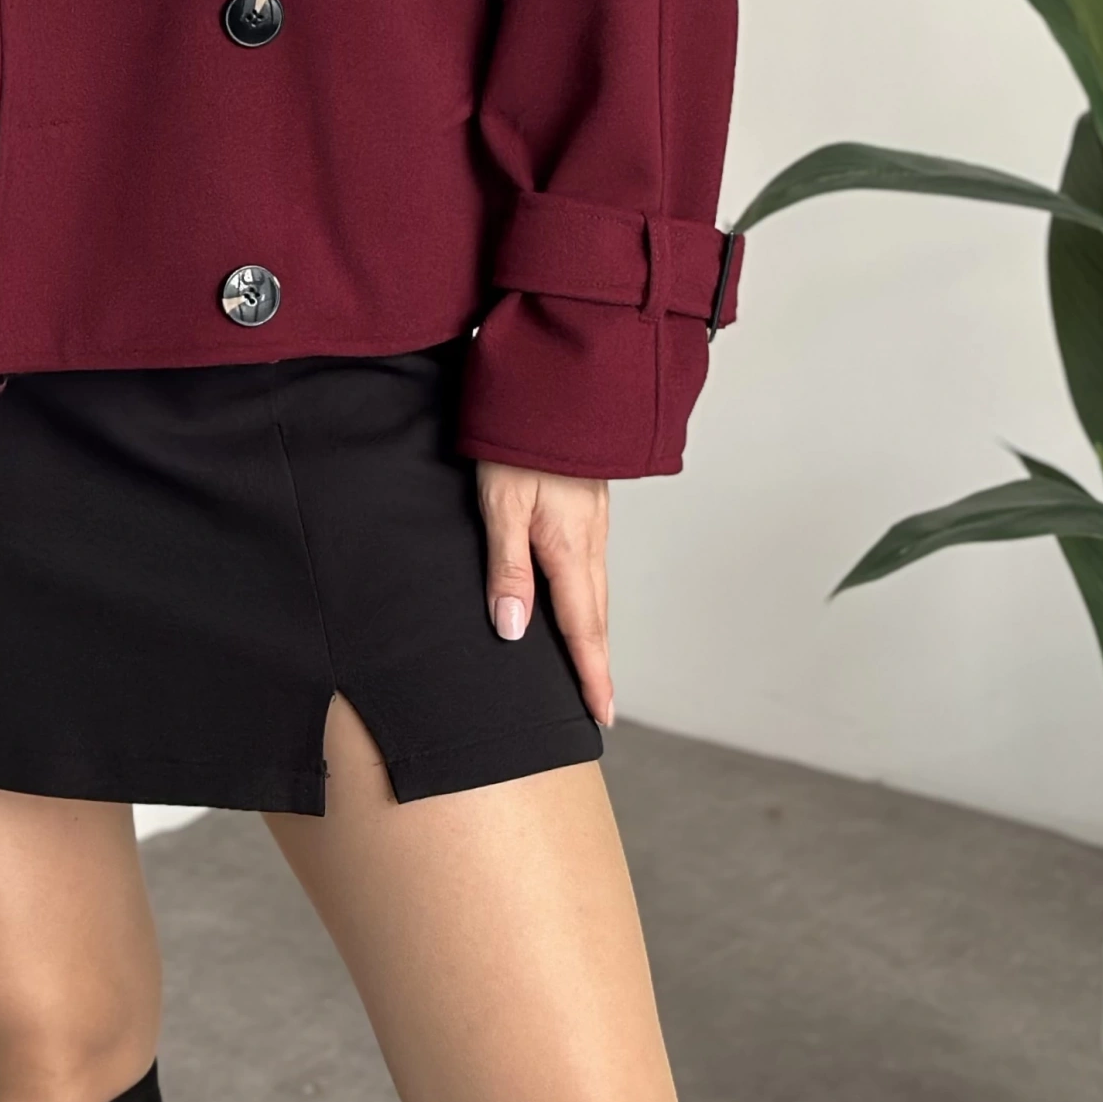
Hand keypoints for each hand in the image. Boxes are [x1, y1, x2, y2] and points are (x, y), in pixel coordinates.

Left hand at [474, 459, 612, 729]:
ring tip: (588, 663)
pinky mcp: (588, 506)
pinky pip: (592, 566)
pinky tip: (577, 599)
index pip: (582, 629)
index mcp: (569, 549)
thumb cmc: (521, 440)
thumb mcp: (501, 504)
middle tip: (600, 703)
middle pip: (596, 615)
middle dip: (597, 662)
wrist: (555, 387)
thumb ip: (507, 568)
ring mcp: (593, 523)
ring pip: (596, 590)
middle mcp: (589, 542)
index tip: (600, 715)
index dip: (591, 674)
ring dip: (594, 631)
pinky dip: (589, 596)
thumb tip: (513, 630)